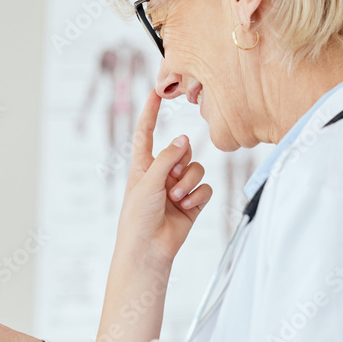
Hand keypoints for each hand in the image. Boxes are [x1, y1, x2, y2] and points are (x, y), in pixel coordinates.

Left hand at [117, 89, 211, 265]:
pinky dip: (197, 195)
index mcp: (143, 166)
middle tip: (169, 181)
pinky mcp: (192, 203)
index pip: (146, 133)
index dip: (150, 112)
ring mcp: (178, 188)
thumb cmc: (137, 217)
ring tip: (175, 198)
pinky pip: (205, 188)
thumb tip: (184, 138)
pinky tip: (186, 206)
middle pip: (182, 150)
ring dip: (188, 182)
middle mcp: (161, 174)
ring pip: (196, 169)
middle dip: (180, 163)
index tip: (156, 92)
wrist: (148, 249)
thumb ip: (167, 158)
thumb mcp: (147, 181)